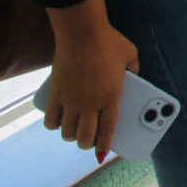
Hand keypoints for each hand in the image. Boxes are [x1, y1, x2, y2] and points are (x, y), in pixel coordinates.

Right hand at [45, 0, 139, 161]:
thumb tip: (134, 76)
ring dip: (71, 136)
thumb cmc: (109, 41)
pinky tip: (58, 121)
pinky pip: (51, 120)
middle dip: (87, 144)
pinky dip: (53, 125)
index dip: (103, 146)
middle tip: (88, 140)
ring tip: (74, 131)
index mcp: (111, 98)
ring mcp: (71, 101)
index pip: (107, 131)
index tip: (101, 154)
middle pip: (85, 138)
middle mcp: (90, 104)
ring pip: (67, 133)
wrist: (82, 32)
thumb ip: (135, 68)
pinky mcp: (55, 95)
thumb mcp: (130, 55)